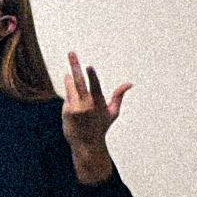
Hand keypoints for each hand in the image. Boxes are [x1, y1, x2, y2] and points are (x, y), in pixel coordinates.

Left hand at [61, 52, 129, 180]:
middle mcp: (86, 104)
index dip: (92, 76)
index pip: (94, 86)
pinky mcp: (66, 110)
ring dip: (70, 79)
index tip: (89, 66)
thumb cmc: (100, 126)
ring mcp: (75, 107)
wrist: (86, 144)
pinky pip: (67, 96)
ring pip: (70, 85)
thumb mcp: (112, 112)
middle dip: (75, 65)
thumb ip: (119, 96)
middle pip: (79, 81)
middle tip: (71, 52)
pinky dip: (70, 94)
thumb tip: (129, 83)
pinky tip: (74, 102)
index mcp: (98, 102)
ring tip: (71, 78)